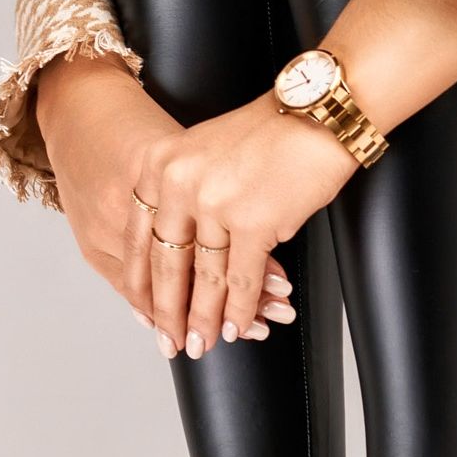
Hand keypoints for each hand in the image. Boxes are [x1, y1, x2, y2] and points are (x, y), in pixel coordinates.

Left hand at [130, 93, 357, 356]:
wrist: (317, 114)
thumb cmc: (270, 132)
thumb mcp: (204, 150)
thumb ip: (183, 189)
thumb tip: (180, 240)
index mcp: (160, 165)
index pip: (139, 236)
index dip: (142, 282)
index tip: (143, 311)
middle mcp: (179, 183)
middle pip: (167, 262)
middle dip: (168, 311)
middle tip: (169, 342)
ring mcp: (215, 204)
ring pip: (204, 277)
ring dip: (204, 318)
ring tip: (203, 343)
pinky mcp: (254, 222)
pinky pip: (241, 279)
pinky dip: (240, 309)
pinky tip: (237, 326)